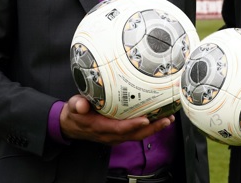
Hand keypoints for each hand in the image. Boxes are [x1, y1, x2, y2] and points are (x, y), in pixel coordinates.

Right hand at [59, 95, 173, 145]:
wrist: (71, 125)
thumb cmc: (74, 114)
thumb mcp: (72, 107)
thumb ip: (77, 105)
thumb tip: (81, 104)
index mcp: (100, 128)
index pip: (118, 128)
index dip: (132, 125)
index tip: (145, 119)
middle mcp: (110, 135)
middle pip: (134, 135)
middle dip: (151, 128)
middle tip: (166, 119)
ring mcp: (116, 135)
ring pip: (138, 135)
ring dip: (154, 128)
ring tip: (168, 119)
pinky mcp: (120, 133)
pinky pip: (136, 132)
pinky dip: (148, 127)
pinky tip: (158, 118)